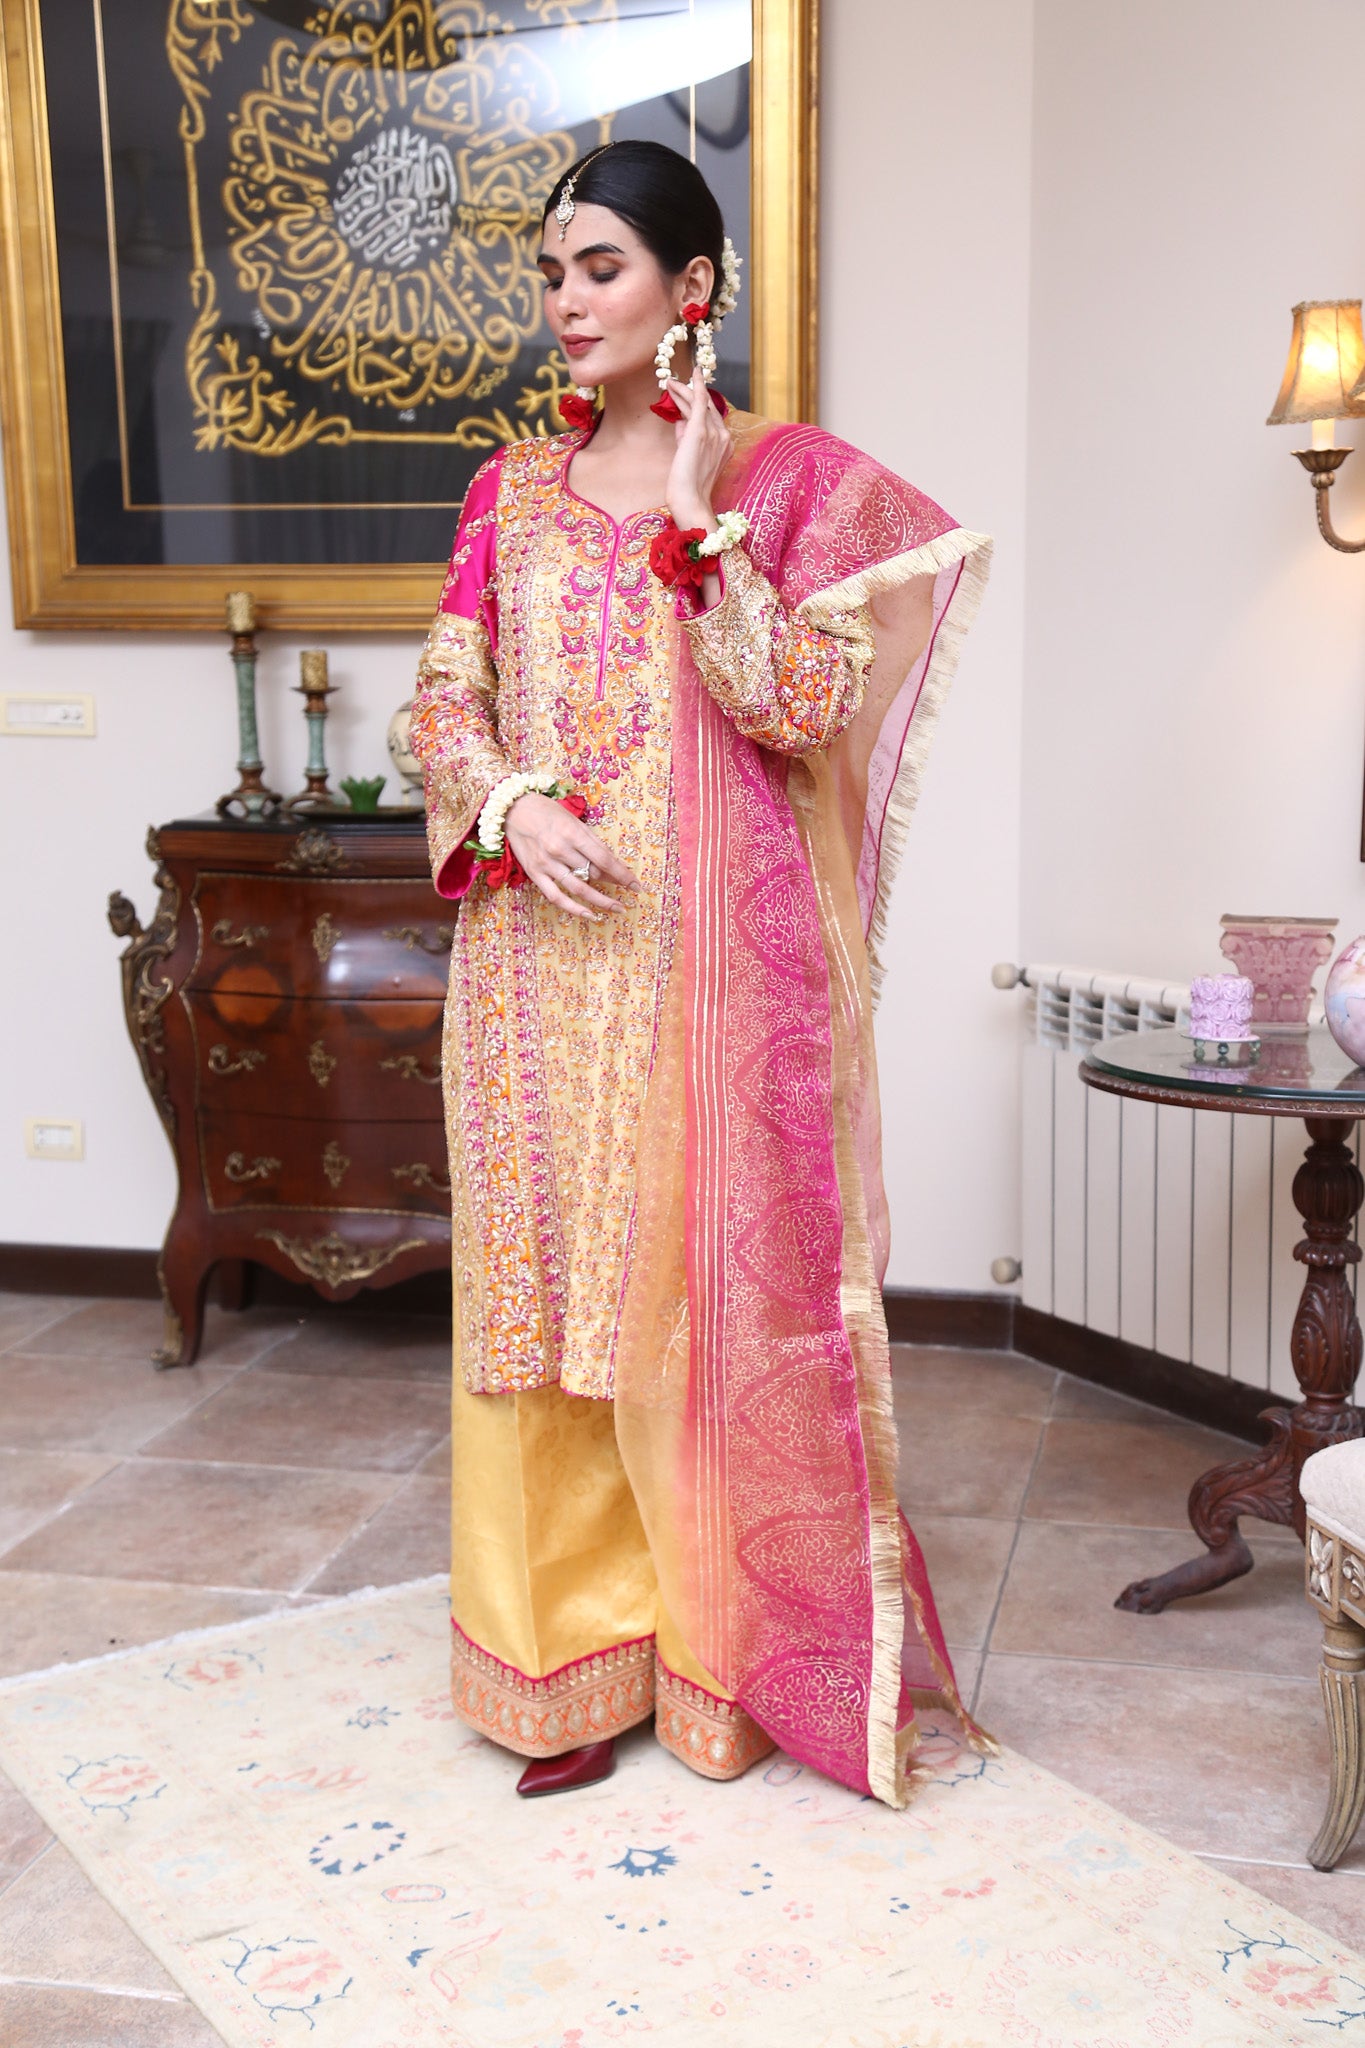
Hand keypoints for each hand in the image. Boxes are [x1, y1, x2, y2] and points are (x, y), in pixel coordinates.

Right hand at [504, 792, 639, 921]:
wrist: (513, 810)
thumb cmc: (547, 811)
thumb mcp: (574, 820)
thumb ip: (592, 842)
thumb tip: (612, 863)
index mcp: (573, 834)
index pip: (604, 859)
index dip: (622, 874)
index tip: (636, 885)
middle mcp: (560, 850)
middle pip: (594, 874)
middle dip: (615, 885)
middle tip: (630, 894)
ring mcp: (547, 864)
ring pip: (579, 889)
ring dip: (601, 901)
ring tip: (617, 909)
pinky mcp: (535, 874)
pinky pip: (556, 897)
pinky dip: (574, 909)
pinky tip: (590, 915)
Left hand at [665, 364, 731, 532]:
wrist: (689, 500)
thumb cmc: (686, 487)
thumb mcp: (688, 457)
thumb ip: (685, 437)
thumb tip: (679, 420)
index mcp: (725, 446)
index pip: (712, 418)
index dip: (699, 405)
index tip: (688, 395)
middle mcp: (723, 437)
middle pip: (708, 407)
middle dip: (691, 394)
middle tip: (676, 384)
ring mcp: (714, 434)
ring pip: (700, 404)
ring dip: (684, 391)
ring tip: (670, 382)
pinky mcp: (700, 431)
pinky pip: (700, 402)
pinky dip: (696, 386)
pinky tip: (691, 375)